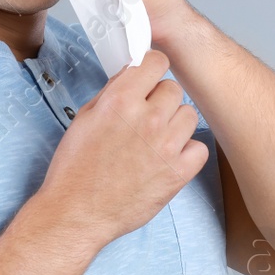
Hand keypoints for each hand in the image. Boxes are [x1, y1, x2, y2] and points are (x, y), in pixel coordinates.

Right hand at [32, 49, 207, 250]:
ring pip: (189, 115)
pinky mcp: (178, 172)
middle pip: (174, 89)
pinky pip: (199, 147)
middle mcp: (147, 119)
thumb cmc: (75, 168)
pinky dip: (187, 151)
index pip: (156, 61)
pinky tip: (167, 158)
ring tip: (155, 140)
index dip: (152, 69)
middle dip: (160, 99)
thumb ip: (113, 91)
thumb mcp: (85, 117)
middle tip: (145, 117)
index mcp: (120, 100)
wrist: (77, 212)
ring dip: (174, 124)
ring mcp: (166, 146)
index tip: (149, 78)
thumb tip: (134, 73)